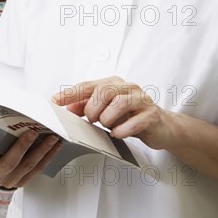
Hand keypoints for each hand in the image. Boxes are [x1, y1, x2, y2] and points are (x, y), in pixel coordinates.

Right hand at [0, 131, 61, 187]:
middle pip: (15, 163)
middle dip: (27, 147)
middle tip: (35, 132)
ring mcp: (13, 180)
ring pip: (31, 167)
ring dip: (44, 152)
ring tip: (54, 139)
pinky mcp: (23, 180)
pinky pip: (37, 169)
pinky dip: (47, 158)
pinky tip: (55, 148)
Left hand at [52, 76, 169, 149]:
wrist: (162, 126)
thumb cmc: (131, 116)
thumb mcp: (107, 110)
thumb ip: (88, 106)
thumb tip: (68, 108)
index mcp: (114, 83)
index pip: (88, 85)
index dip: (70, 93)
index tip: (55, 101)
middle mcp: (128, 88)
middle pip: (104, 91)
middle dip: (92, 109)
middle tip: (91, 120)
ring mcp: (141, 100)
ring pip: (119, 103)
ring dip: (107, 118)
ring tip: (106, 126)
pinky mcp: (152, 115)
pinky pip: (135, 121)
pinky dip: (122, 130)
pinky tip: (118, 134)